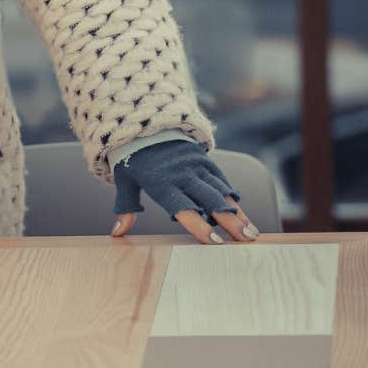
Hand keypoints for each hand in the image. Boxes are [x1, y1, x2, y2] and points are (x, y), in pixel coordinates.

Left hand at [110, 139, 259, 244]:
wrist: (144, 124)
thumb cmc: (133, 160)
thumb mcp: (124, 181)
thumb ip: (125, 207)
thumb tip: (116, 234)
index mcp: (162, 184)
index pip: (183, 209)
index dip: (200, 227)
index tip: (216, 243)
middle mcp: (182, 175)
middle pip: (210, 201)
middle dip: (231, 222)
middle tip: (247, 241)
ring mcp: (196, 165)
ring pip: (221, 191)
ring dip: (238, 213)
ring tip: (251, 233)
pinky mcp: (204, 159)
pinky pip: (222, 179)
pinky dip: (232, 196)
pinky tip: (243, 214)